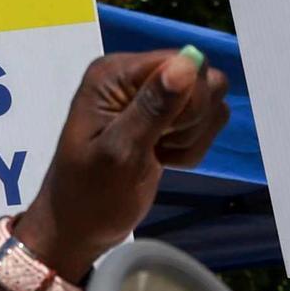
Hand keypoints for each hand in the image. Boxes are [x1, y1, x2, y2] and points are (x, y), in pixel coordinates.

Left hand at [10, 47, 231, 275]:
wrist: (80, 228)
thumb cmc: (90, 195)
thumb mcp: (120, 153)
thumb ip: (153, 108)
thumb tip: (189, 62)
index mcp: (115, 73)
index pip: (184, 61)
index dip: (188, 100)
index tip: (165, 134)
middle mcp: (134, 76)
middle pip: (203, 80)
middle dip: (191, 122)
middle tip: (159, 147)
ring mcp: (150, 96)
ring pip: (209, 104)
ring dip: (193, 138)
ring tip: (158, 156)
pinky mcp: (165, 119)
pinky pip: (204, 123)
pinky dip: (191, 149)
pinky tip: (163, 160)